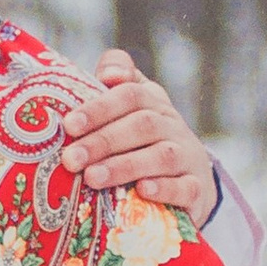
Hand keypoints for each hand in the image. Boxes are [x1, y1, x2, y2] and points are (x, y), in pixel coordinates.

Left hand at [60, 51, 221, 220]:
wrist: (192, 182)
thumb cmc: (146, 144)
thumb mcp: (132, 112)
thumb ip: (115, 88)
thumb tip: (109, 74)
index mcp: (154, 104)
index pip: (130, 95)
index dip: (100, 107)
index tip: (70, 124)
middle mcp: (173, 127)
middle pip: (142, 125)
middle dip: (103, 141)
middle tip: (71, 159)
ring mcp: (187, 158)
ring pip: (161, 157)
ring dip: (125, 166)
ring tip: (92, 178)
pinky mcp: (197, 190)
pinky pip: (185, 188)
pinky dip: (165, 189)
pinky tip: (143, 191)